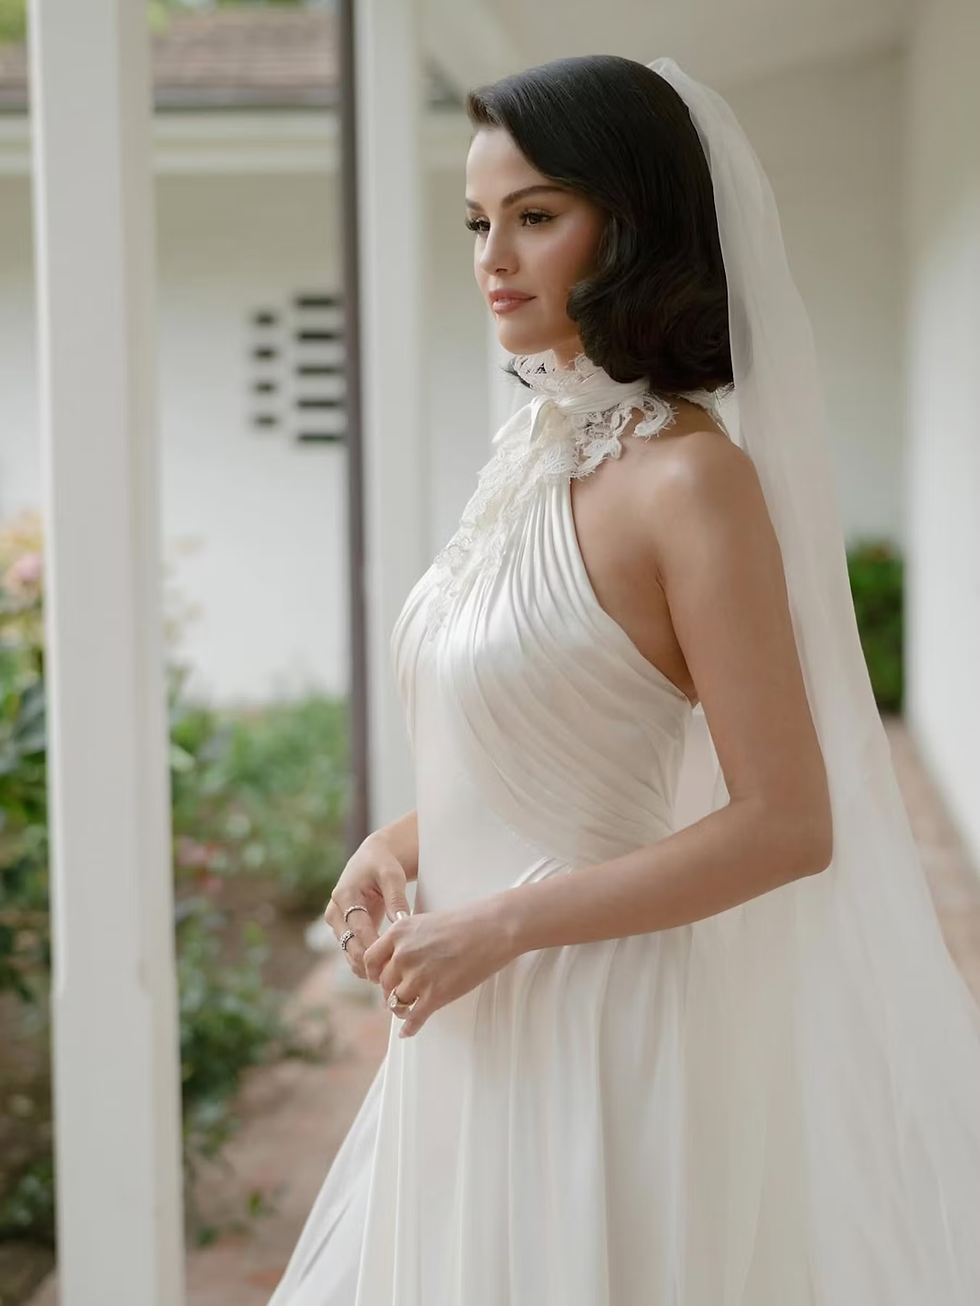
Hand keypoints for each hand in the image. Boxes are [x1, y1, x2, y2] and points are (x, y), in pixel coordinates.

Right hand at [323, 834, 411, 980]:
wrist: (371, 859)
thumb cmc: (383, 865)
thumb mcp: (392, 876)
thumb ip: (396, 899)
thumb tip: (402, 922)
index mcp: (344, 895)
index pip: (358, 927)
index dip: (372, 945)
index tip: (389, 961)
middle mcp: (335, 911)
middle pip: (348, 944)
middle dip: (367, 962)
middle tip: (388, 978)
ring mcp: (336, 923)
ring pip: (347, 951)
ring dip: (364, 966)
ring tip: (386, 981)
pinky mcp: (343, 930)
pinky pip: (350, 951)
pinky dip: (363, 963)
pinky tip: (380, 974)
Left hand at [362, 901, 516, 1037]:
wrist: (492, 929)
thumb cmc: (465, 922)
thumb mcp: (424, 922)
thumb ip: (406, 939)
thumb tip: (397, 960)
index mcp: (398, 933)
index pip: (370, 960)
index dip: (373, 973)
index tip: (378, 978)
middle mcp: (402, 955)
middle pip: (384, 983)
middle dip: (391, 990)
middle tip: (398, 994)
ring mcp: (418, 976)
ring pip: (397, 1002)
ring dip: (401, 1008)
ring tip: (407, 1009)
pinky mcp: (435, 995)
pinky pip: (414, 1018)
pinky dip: (409, 1028)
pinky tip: (408, 1032)